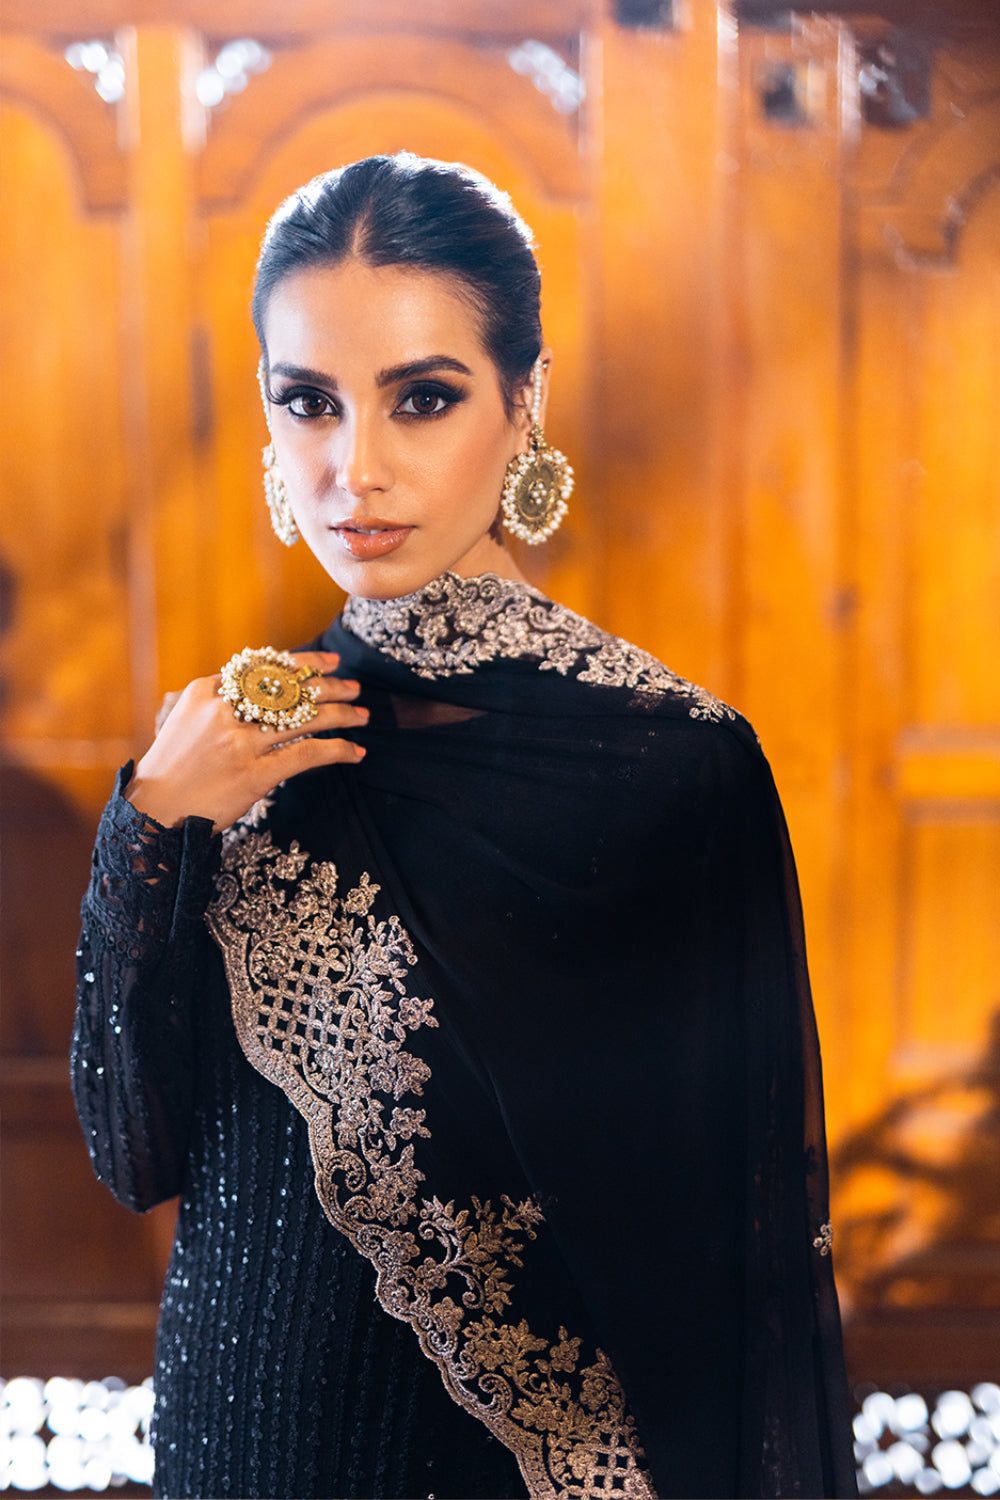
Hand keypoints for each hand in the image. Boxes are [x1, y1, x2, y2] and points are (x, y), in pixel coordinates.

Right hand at [125, 651, 367, 831]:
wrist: (153, 813)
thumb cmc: (173, 769)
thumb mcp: (187, 720)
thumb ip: (220, 700)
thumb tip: (262, 687)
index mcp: (207, 692)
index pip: (266, 668)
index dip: (304, 663)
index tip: (329, 663)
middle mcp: (224, 711)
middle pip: (290, 689)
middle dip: (330, 686)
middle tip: (355, 687)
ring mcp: (239, 743)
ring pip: (305, 718)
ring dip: (341, 714)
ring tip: (363, 714)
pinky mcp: (254, 774)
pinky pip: (308, 754)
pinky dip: (338, 750)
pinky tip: (356, 752)